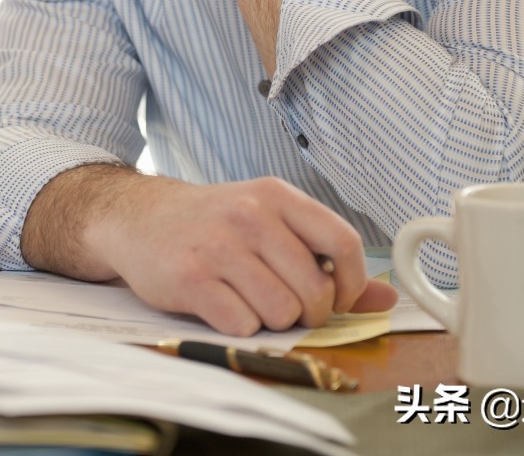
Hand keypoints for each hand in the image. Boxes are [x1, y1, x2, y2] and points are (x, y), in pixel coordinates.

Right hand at [87, 174, 397, 334]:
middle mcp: (250, 216)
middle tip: (282, 303)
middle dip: (306, 312)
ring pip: (281, 312)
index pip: (343, 242)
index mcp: (277, 196)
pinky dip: (238, 326)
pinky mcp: (190, 278)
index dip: (350, 284)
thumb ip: (326, 258)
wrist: (137, 217)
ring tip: (248, 299)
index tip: (333, 297)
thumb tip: (386, 298)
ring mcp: (219, 246)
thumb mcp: (269, 223)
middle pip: (314, 290)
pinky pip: (242, 325)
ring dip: (270, 320)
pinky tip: (221, 305)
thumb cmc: (211, 224)